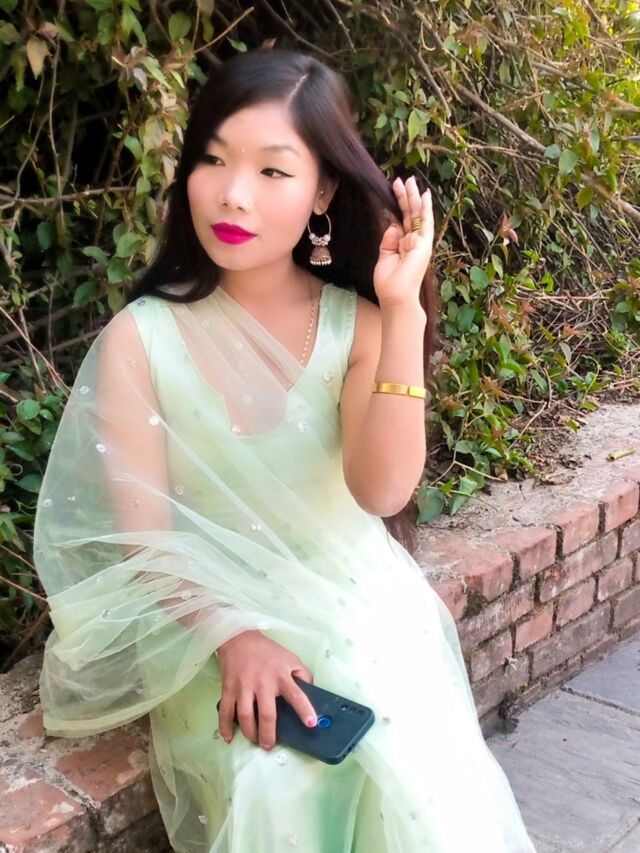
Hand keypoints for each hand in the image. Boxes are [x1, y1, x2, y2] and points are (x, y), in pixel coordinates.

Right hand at [216, 630, 316, 750]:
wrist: (239, 638)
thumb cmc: (267, 651)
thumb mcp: (290, 658)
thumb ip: (302, 674)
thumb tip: (311, 690)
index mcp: (281, 676)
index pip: (296, 695)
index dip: (304, 710)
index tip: (311, 724)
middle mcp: (263, 683)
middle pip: (267, 715)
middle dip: (268, 735)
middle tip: (269, 746)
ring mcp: (243, 687)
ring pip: (245, 717)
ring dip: (250, 733)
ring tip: (254, 740)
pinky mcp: (228, 688)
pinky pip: (225, 711)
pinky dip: (226, 727)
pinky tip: (229, 737)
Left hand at [373, 175, 433, 307]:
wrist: (396, 296)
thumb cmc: (389, 283)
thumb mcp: (385, 257)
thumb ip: (389, 240)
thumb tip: (393, 224)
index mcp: (404, 245)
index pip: (401, 221)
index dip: (397, 206)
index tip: (392, 191)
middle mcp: (414, 242)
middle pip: (409, 214)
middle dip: (405, 197)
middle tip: (402, 180)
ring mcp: (420, 242)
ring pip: (417, 214)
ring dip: (414, 197)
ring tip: (409, 180)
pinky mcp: (424, 244)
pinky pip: (426, 222)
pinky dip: (426, 208)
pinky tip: (425, 195)